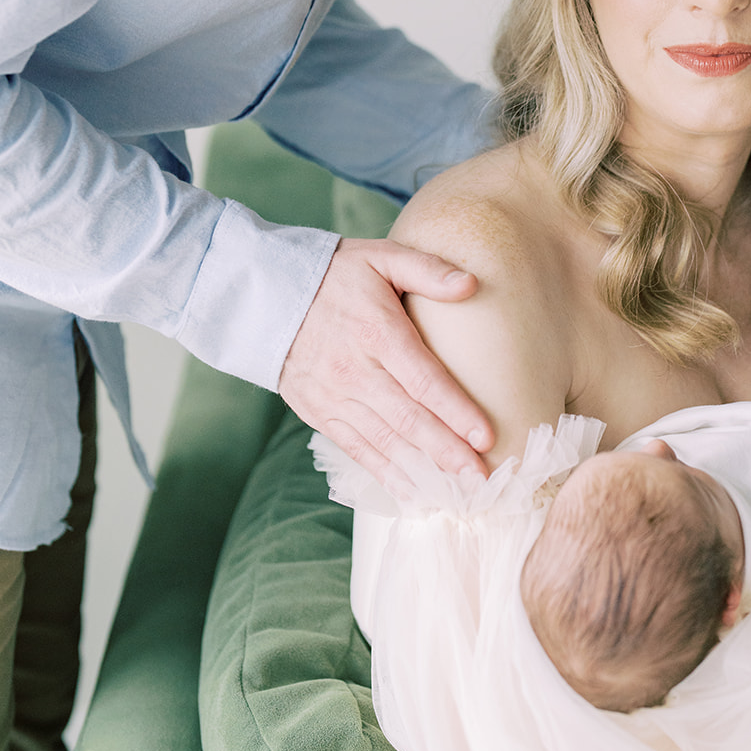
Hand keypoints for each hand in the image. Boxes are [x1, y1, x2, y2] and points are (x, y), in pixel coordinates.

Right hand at [278, 237, 494, 484]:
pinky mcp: (319, 412)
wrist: (265, 295)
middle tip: (481, 479)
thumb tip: (471, 284)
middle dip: (447, 452)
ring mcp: (334, 395)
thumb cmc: (335, 274)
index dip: (456, 410)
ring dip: (421, 470)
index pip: (424, 380)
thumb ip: (427, 270)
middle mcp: (355, 370)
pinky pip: (356, 449)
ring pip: (384, 441)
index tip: (486, 436)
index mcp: (377, 331)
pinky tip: (412, 492)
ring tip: (456, 493)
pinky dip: (385, 473)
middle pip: (408, 418)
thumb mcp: (382, 257)